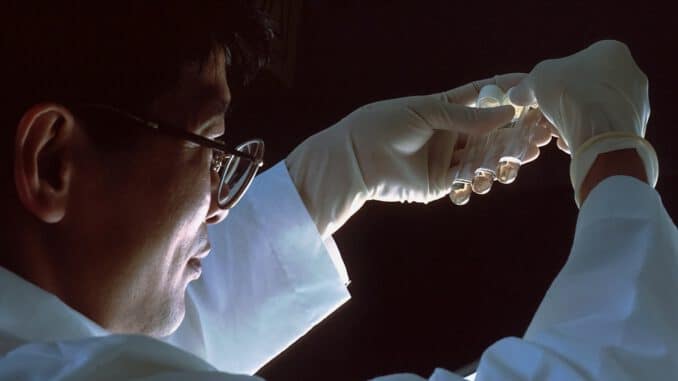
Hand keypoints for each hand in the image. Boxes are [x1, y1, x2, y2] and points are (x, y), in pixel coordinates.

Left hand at [286, 74, 525, 237]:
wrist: (355, 158)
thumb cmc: (384, 124)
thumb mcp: (426, 112)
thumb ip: (466, 117)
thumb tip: (508, 113)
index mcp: (446, 109)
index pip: (484, 98)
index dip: (508, 96)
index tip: (533, 94)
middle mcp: (450, 134)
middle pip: (491, 134)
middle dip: (516, 135)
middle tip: (540, 137)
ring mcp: (446, 160)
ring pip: (484, 160)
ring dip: (504, 161)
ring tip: (521, 160)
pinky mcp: (439, 184)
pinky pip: (467, 183)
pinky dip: (479, 183)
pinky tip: (486, 180)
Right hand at [509, 40, 657, 205]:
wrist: (602, 132)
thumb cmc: (571, 94)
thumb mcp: (539, 80)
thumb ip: (527, 85)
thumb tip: (515, 94)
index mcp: (612, 52)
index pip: (578, 64)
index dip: (554, 81)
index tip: (541, 97)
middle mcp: (631, 73)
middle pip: (586, 89)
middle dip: (564, 104)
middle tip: (547, 118)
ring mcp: (638, 102)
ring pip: (595, 111)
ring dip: (574, 121)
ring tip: (557, 133)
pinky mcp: (636, 128)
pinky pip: (605, 130)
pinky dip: (588, 135)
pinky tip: (573, 143)